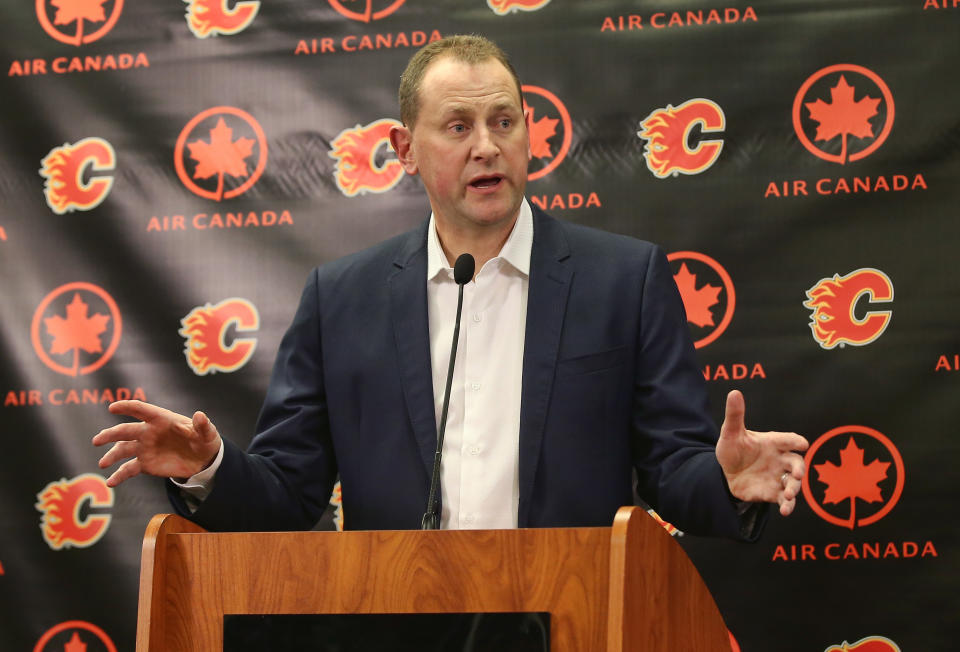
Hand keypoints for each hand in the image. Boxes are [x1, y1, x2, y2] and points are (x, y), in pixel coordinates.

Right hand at [92, 400, 221, 486]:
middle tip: (97, 440)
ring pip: (122, 450)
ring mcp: (144, 448)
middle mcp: (148, 432)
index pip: (142, 410)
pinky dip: (118, 476)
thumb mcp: (207, 433)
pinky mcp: (145, 464)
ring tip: (103, 463)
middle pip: (125, 431)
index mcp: (162, 419)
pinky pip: (127, 469)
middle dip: (110, 434)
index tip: (112, 407)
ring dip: (111, 456)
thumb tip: (200, 415)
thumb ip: (203, 425)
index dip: (127, 407)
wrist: (203, 460)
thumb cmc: (204, 440)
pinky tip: (110, 482)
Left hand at [715, 390, 808, 515]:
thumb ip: (735, 415)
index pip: (790, 440)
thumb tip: (734, 392)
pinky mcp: (773, 492)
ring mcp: (778, 476)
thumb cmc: (733, 449)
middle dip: (799, 469)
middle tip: (796, 475)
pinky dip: (788, 505)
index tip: (802, 444)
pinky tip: (784, 510)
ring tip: (788, 494)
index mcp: (773, 442)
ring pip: (794, 483)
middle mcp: (780, 459)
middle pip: (797, 463)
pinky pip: (785, 500)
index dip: (796, 441)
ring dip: (795, 489)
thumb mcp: (731, 433)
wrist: (726, 473)